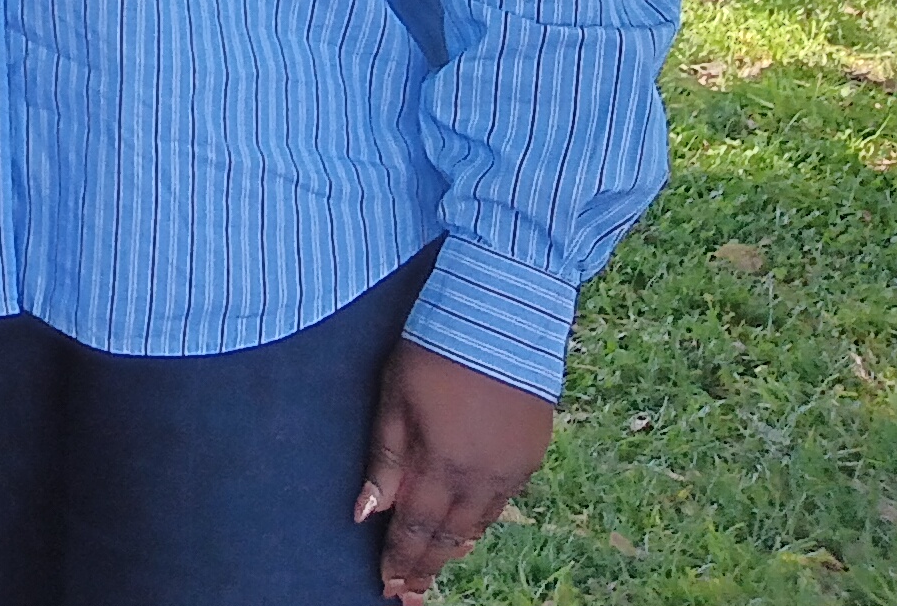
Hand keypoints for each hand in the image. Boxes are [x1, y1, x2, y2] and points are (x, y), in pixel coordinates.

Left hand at [357, 340, 553, 598]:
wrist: (501, 318)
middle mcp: (481, 477)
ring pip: (479, 524)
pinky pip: (501, 503)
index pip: (416, 528)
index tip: (387, 585)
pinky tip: (469, 529)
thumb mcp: (393, 399)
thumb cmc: (433, 350)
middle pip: (450, 536)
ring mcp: (511, 469)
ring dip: (455, 547)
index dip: (401, 559)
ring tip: (434, 566)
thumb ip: (385, 460)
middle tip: (409, 592)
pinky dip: (481, 521)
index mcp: (443, 465)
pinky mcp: (531, 455)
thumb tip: (366, 512)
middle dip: (427, 565)